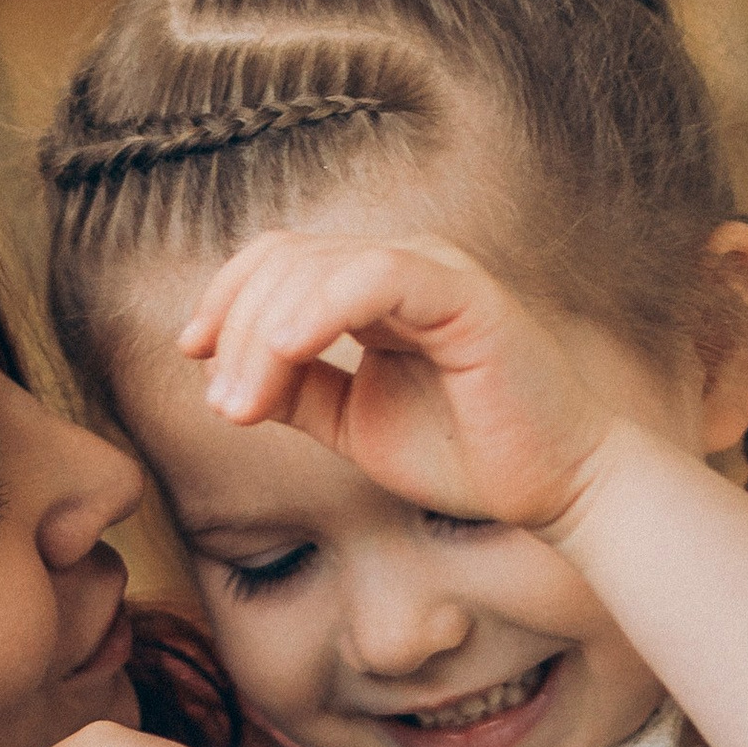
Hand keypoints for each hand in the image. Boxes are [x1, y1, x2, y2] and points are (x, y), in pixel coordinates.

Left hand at [179, 225, 620, 532]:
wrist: (554, 486)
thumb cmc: (464, 454)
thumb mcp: (352, 423)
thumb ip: (296, 392)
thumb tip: (222, 379)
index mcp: (374, 289)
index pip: (280, 260)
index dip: (225, 298)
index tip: (193, 355)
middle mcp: (401, 266)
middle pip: (285, 260)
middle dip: (234, 330)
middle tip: (223, 404)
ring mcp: (434, 271)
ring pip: (316, 267)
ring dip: (261, 335)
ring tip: (243, 402)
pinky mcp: (464, 295)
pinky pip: (375, 277)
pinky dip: (318, 310)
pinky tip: (286, 353)